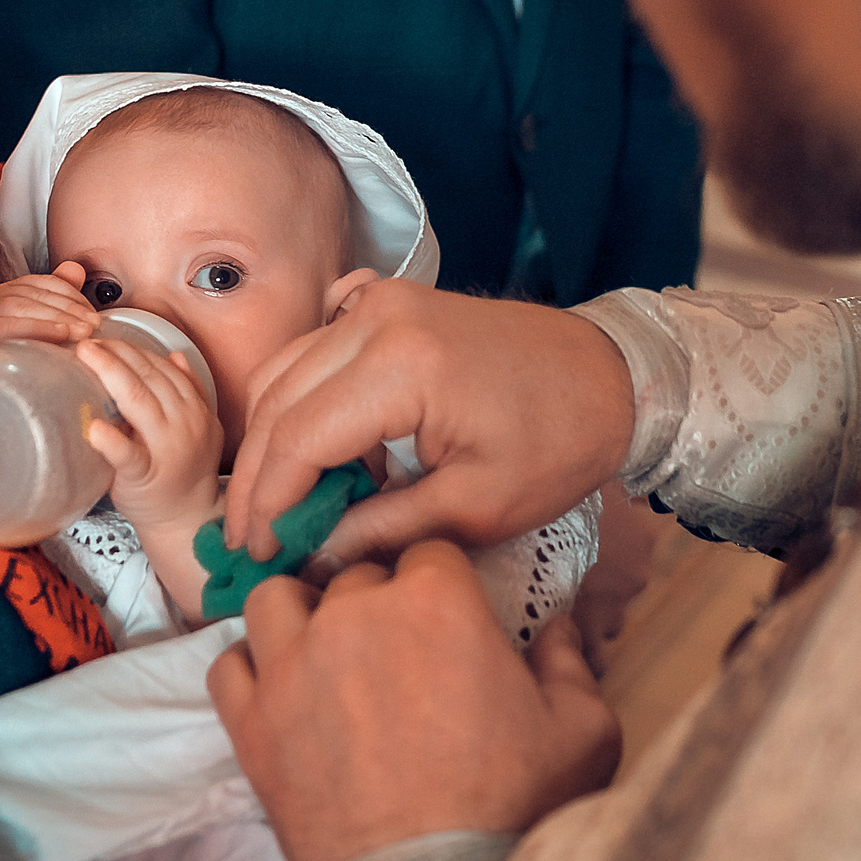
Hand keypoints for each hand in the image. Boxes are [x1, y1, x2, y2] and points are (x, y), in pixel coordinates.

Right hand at [0, 264, 98, 349]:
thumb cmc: (19, 362)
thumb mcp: (42, 329)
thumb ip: (57, 297)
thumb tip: (76, 268)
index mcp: (5, 294)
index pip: (42, 284)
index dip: (72, 295)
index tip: (94, 313)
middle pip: (33, 295)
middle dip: (68, 308)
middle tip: (94, 325)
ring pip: (20, 307)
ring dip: (56, 317)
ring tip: (83, 331)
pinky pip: (7, 327)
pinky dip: (36, 327)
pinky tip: (60, 334)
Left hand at [79, 336, 222, 533]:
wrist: (187, 519)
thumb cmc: (182, 472)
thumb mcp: (199, 426)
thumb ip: (189, 390)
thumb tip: (174, 355)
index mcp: (194, 409)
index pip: (161, 368)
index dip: (132, 349)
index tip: (105, 337)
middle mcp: (185, 424)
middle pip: (149, 378)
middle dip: (117, 353)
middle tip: (87, 340)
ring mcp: (167, 450)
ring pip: (140, 404)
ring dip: (111, 376)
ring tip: (85, 357)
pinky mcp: (146, 477)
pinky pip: (129, 456)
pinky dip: (111, 442)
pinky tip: (93, 428)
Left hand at [207, 541, 620, 860]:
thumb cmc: (515, 807)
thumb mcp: (582, 729)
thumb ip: (570, 663)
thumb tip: (561, 628)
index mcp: (436, 601)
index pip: (428, 553)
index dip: (440, 583)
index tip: (447, 617)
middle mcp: (354, 615)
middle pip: (355, 577)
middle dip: (377, 604)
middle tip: (397, 656)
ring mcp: (292, 667)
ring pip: (276, 601)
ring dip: (300, 617)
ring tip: (324, 653)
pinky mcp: (251, 723)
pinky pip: (228, 666)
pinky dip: (250, 671)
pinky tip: (279, 693)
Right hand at [224, 279, 635, 566]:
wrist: (609, 375)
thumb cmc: (557, 442)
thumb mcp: (475, 507)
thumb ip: (384, 530)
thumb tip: (312, 558)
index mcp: (400, 366)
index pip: (297, 440)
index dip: (269, 504)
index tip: (260, 555)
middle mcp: (375, 319)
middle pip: (278, 403)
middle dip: (257, 479)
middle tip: (251, 541)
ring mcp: (376, 302)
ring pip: (285, 372)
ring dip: (275, 441)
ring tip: (278, 509)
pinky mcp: (384, 304)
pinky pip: (314, 352)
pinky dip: (301, 403)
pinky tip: (317, 456)